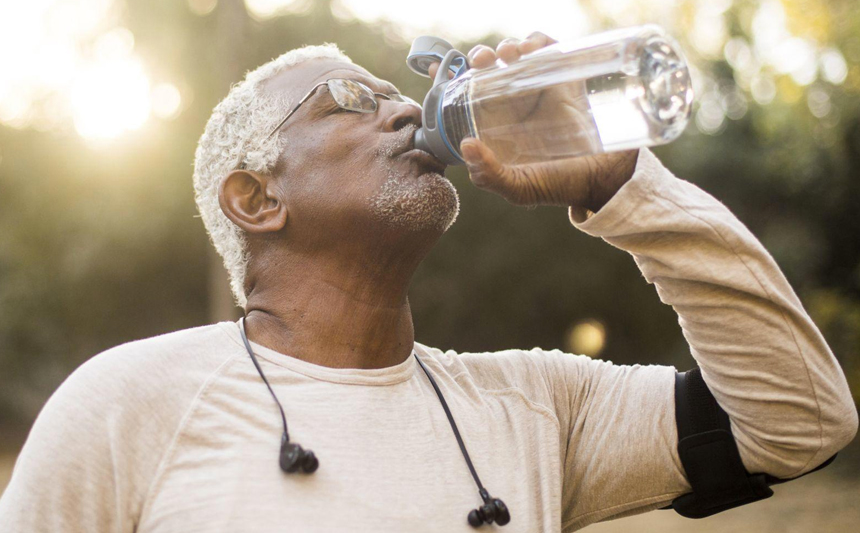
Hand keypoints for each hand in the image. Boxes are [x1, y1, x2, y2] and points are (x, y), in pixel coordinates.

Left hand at [430, 32, 638, 211]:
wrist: (603, 177)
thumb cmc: (558, 185)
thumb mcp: (519, 188)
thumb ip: (490, 176)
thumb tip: (466, 145)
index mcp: (495, 125)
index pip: (466, 95)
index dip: (450, 78)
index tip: (438, 68)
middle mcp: (513, 104)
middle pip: (488, 68)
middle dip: (479, 57)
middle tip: (481, 61)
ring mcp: (538, 89)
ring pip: (515, 54)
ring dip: (506, 46)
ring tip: (509, 55)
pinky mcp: (563, 77)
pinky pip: (546, 49)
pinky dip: (536, 40)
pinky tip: (530, 49)